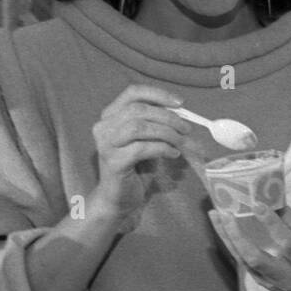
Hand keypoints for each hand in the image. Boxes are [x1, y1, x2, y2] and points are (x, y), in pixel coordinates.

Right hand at [87, 84, 192, 219]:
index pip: (132, 92)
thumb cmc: (134, 167)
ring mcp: (106, 144)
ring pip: (139, 127)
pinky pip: (142, 148)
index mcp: (110, 115)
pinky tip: (173, 154)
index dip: (158, 94)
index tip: (180, 103)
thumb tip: (183, 114)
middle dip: (168, 117)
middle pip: (139, 109)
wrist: (118, 198)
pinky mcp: (113, 162)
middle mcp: (103, 126)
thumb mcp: (145, 139)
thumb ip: (156, 123)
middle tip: (186, 129)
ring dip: (166, 133)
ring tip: (180, 142)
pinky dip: (162, 149)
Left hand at [206, 204, 290, 290]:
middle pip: (256, 258)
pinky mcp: (264, 284)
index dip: (272, 224)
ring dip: (227, 237)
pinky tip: (223, 229)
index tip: (257, 204)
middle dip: (237, 235)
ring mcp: (273, 283)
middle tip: (224, 213)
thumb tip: (269, 196)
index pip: (287, 244)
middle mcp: (287, 277)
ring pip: (244, 261)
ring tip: (215, 215)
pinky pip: (244, 263)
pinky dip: (233, 245)